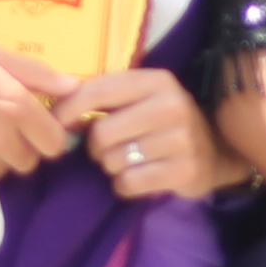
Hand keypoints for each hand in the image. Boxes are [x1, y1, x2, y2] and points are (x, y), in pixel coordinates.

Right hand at [0, 25, 76, 183]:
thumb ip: (37, 75)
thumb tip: (75, 88)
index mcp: (16, 107)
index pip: (56, 144)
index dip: (50, 135)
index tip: (38, 125)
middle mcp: (0, 139)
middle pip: (31, 162)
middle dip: (25, 147)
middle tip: (4, 125)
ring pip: (3, 171)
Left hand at [53, 67, 234, 201]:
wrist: (214, 152)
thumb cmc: (162, 123)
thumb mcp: (137, 99)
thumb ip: (99, 97)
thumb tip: (52, 110)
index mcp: (157, 81)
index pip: (96, 92)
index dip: (67, 111)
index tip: (58, 126)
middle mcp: (173, 105)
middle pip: (102, 133)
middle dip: (96, 147)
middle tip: (109, 149)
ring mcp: (183, 139)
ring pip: (114, 160)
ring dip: (113, 167)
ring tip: (130, 162)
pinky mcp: (185, 170)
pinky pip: (129, 183)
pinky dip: (125, 185)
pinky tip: (141, 177)